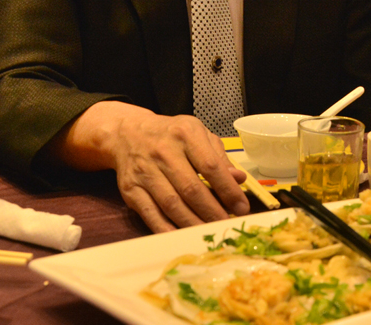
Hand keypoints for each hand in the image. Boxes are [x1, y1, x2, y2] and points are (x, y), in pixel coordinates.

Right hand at [52, 102, 247, 232]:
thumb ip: (219, 157)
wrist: (128, 134)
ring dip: (193, 222)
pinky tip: (181, 236)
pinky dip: (166, 228)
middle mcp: (164, 152)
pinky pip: (150, 213)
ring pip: (172, 204)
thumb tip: (239, 179)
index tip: (242, 207)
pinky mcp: (131, 190)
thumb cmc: (172, 136)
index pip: (211, 166)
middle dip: (212, 211)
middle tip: (227, 225)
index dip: (228, 190)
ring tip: (209, 232)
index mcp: (186, 135)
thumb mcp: (199, 134)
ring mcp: (145, 172)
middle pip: (191, 189)